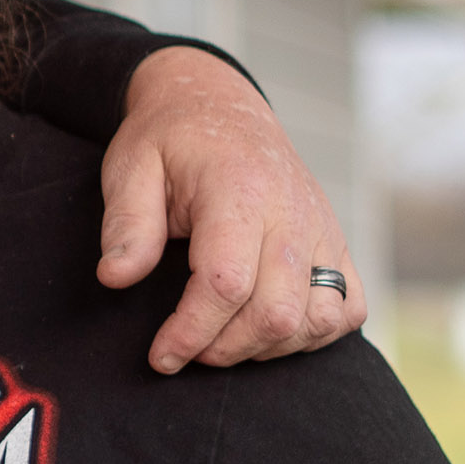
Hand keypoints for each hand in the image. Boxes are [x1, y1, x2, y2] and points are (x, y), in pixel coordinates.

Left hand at [98, 47, 363, 371]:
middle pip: (275, 313)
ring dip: (267, 347)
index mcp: (239, 191)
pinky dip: (312, 333)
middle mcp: (292, 212)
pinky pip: (348, 309)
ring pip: (317, 319)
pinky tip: (267, 328)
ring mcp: (322, 230)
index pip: (227, 284)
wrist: (221, 108)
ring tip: (222, 338)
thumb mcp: (130, 167)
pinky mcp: (337, 243)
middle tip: (185, 348)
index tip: (161, 355)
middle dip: (224, 349)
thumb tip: (116, 277)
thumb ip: (127, 225)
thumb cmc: (171, 141)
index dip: (192, 331)